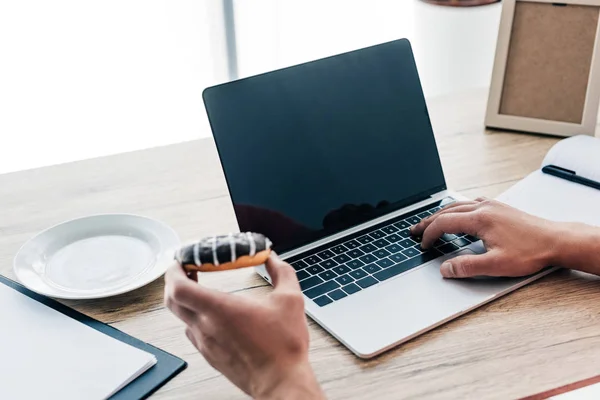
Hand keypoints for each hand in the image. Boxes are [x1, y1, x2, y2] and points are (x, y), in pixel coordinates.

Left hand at [164, 254, 323, 399]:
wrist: (281, 382)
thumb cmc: (283, 346)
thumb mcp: (290, 299)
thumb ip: (281, 271)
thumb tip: (272, 258)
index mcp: (220, 309)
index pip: (178, 288)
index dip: (173, 271)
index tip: (181, 261)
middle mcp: (206, 326)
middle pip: (172, 300)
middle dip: (174, 281)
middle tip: (187, 270)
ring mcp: (206, 343)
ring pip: (181, 317)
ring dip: (185, 300)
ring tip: (200, 289)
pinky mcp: (211, 355)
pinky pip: (193, 332)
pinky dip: (195, 318)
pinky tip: (213, 314)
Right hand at [410, 198, 562, 277]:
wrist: (557, 241)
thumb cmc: (532, 251)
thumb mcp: (496, 265)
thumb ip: (467, 267)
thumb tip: (446, 269)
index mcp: (479, 219)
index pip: (444, 223)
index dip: (430, 234)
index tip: (423, 244)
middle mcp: (484, 207)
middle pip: (447, 211)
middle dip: (429, 222)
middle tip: (416, 231)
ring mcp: (492, 205)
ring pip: (458, 205)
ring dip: (442, 214)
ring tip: (431, 222)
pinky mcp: (500, 208)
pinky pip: (471, 203)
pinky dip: (457, 209)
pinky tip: (459, 215)